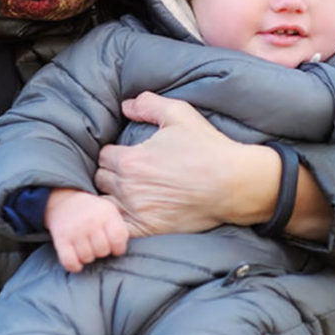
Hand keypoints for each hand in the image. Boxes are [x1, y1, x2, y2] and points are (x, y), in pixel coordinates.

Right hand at [45, 188, 128, 272]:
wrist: (65, 202)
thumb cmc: (93, 212)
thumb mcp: (109, 211)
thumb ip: (119, 228)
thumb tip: (121, 250)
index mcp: (106, 213)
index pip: (118, 238)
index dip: (119, 248)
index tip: (114, 247)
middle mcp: (90, 222)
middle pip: (103, 251)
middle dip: (102, 251)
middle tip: (97, 245)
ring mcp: (75, 231)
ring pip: (87, 258)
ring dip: (88, 257)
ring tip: (87, 248)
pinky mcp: (61, 240)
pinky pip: (69, 262)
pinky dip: (74, 266)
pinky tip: (78, 262)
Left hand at [94, 91, 275, 237]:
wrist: (233, 184)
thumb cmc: (207, 147)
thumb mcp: (179, 113)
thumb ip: (147, 104)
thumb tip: (126, 106)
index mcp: (129, 159)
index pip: (103, 156)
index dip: (114, 153)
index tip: (126, 155)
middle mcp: (128, 187)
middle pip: (102, 180)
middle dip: (111, 174)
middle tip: (129, 174)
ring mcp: (137, 211)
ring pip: (106, 205)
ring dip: (112, 198)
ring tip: (129, 194)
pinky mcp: (148, 229)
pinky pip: (119, 229)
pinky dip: (118, 223)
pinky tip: (131, 215)